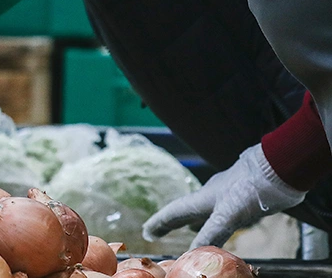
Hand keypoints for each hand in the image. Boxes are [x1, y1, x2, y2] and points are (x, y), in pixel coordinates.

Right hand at [143, 143, 304, 248]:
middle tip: (159, 232)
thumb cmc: (249, 189)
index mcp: (203, 198)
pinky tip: (226, 223)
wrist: (277, 169)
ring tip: (190, 231)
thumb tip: (193, 254)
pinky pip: (224, 213)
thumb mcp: (228, 214)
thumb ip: (211, 233)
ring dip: (195, 221)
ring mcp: (228, 195)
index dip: (160, 223)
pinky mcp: (244, 197)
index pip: (175, 212)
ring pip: (205, 211)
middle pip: (187, 211)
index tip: (147, 233)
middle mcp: (212, 196)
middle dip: (172, 223)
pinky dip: (217, 221)